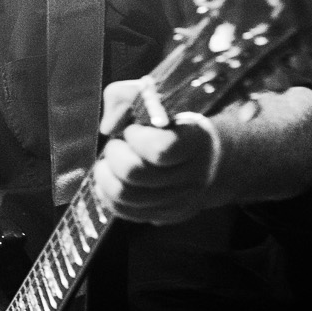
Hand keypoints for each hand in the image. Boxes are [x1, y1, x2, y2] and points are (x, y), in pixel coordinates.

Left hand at [92, 78, 219, 224]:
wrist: (205, 155)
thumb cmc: (172, 121)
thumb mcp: (154, 96)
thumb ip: (124, 96)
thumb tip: (108, 127)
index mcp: (196, 141)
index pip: (160, 148)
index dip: (137, 137)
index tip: (135, 128)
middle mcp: (193, 175)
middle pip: (135, 173)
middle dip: (115, 153)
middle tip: (118, 144)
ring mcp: (180, 200)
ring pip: (125, 196)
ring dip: (105, 175)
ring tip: (110, 160)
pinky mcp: (166, 215)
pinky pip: (124, 211)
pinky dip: (107, 193)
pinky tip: (112, 177)